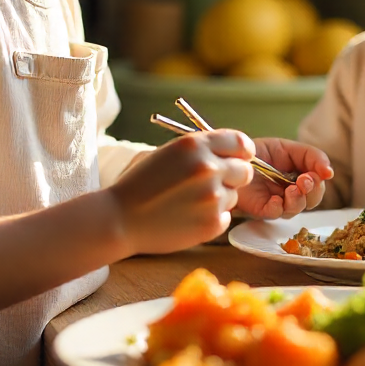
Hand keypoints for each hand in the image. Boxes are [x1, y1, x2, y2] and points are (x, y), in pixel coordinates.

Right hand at [109, 130, 254, 253]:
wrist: (119, 219)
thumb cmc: (140, 184)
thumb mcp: (168, 153)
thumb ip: (201, 150)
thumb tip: (232, 153)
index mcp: (195, 145)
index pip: (240, 142)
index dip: (242, 151)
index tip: (239, 158)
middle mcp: (207, 168)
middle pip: (245, 171)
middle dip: (233, 177)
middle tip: (214, 184)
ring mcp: (212, 197)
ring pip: (234, 196)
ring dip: (219, 199)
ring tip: (190, 203)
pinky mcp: (212, 223)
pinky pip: (226, 217)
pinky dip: (212, 218)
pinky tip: (188, 217)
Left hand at [235, 138, 332, 219]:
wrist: (234, 155)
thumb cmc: (261, 153)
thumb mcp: (289, 148)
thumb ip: (312, 156)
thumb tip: (330, 172)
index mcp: (300, 179)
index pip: (318, 186)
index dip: (321, 181)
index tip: (322, 173)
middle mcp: (291, 193)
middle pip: (311, 200)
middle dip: (312, 191)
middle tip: (306, 181)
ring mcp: (277, 202)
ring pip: (295, 209)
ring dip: (298, 200)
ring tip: (292, 189)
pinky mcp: (261, 208)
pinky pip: (274, 214)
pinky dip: (279, 208)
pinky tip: (277, 199)